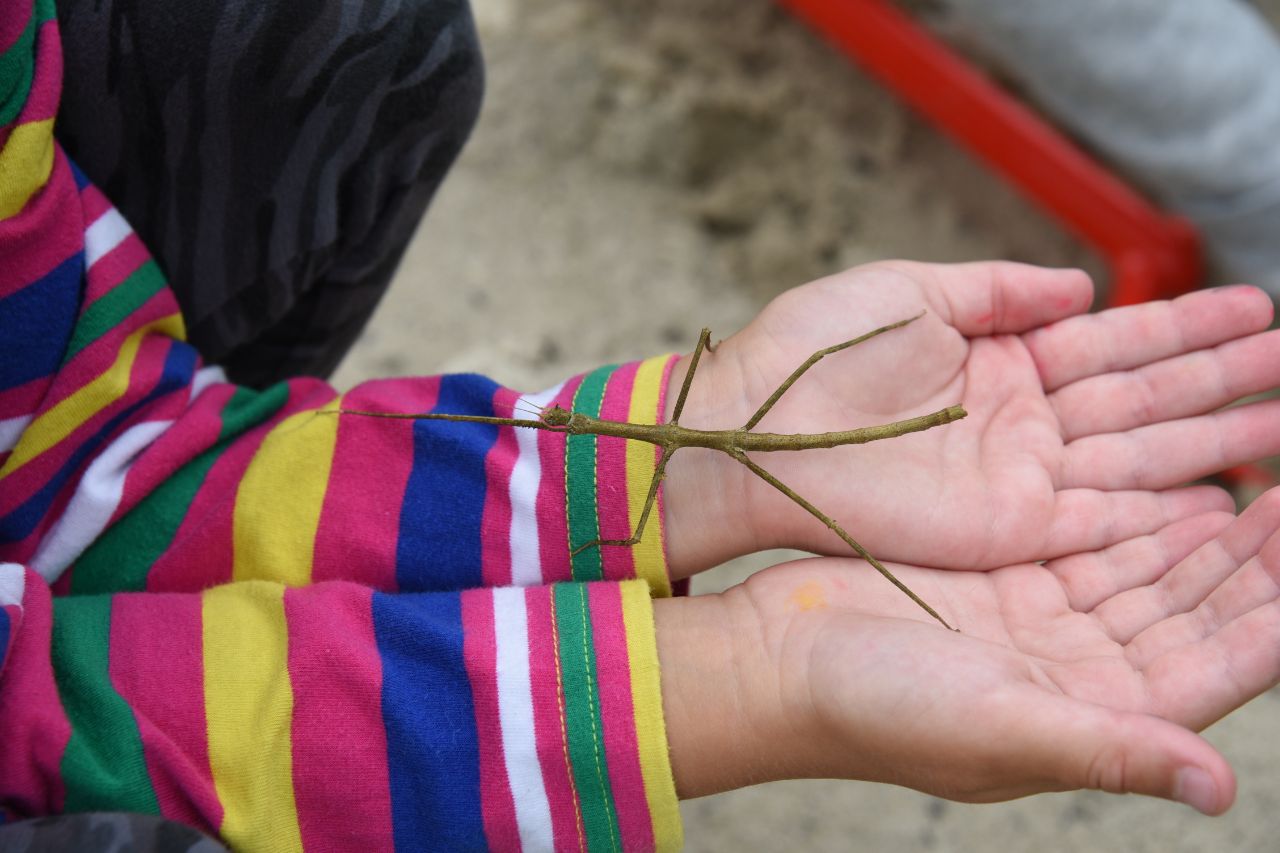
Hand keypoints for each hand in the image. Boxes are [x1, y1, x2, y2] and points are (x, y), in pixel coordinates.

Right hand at [655, 490, 1279, 811]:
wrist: (775, 659)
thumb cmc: (872, 710)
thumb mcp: (998, 728)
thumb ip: (1111, 750)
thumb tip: (1219, 790)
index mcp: (1095, 716)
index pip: (1219, 663)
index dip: (1274, 609)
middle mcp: (1082, 670)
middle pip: (1197, 606)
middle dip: (1257, 554)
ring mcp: (1044, 618)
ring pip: (1152, 564)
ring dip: (1208, 522)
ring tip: (1262, 468)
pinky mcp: (1005, 577)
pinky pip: (1093, 535)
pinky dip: (1139, 508)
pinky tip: (1177, 480)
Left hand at [662, 261, 1279, 574]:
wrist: (750, 429)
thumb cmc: (811, 353)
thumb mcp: (907, 292)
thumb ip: (997, 290)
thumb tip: (1082, 286)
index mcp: (997, 357)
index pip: (1114, 340)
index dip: (1185, 326)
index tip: (1257, 309)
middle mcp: (1020, 420)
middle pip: (1143, 398)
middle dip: (1223, 381)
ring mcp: (1018, 477)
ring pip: (1138, 455)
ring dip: (1214, 440)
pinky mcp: (1007, 527)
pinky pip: (1104, 516)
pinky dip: (1165, 508)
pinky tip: (1227, 499)